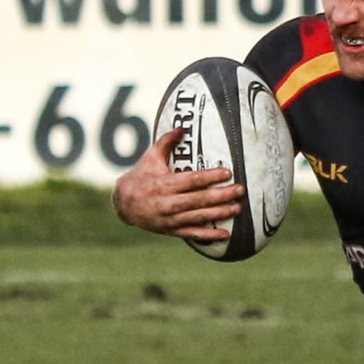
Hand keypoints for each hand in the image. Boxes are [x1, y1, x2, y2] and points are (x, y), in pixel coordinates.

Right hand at [112, 129, 244, 241]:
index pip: (192, 180)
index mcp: (164, 183)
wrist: (123, 203)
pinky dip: (209, 236)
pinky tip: (225, 235)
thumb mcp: (150, 157)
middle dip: (222, 195)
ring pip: (198, 217)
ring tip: (237, 208)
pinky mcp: (170, 230)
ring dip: (219, 213)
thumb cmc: (141, 176)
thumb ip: (167, 142)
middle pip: (199, 199)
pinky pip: (192, 234)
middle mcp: (167, 203)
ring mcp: (169, 219)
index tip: (228, 173)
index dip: (211, 177)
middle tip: (240, 190)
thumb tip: (182, 127)